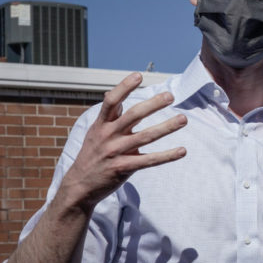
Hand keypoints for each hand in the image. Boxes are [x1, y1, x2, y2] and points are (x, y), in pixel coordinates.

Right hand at [60, 72, 187, 212]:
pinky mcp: (123, 168)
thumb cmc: (91, 156)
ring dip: (166, 127)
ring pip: (145, 137)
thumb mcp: (94, 132)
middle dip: (153, 104)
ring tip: (183, 119)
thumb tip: (110, 92)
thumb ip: (107, 115)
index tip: (139, 75)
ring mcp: (116, 152)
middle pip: (133, 115)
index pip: (111, 101)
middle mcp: (108, 136)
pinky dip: (167, 156)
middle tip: (170, 96)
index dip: (124, 87)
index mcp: (101, 124)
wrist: (79, 187)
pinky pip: (149, 161)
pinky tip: (182, 151)